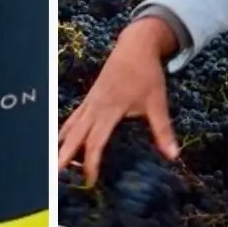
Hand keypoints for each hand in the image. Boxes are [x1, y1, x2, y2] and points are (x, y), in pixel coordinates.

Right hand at [58, 17, 179, 184]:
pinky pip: (74, 116)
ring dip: (63, 142)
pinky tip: (61, 138)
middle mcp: (95, 106)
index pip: (95, 140)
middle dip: (64, 154)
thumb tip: (173, 155)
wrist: (135, 46)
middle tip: (54, 174)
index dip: (91, 161)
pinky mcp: (91, 97)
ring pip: (72, 124)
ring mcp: (91, 100)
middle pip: (76, 134)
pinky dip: (66, 130)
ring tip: (54, 160)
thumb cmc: (146, 74)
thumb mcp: (157, 102)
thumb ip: (162, 129)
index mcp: (110, 109)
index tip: (90, 180)